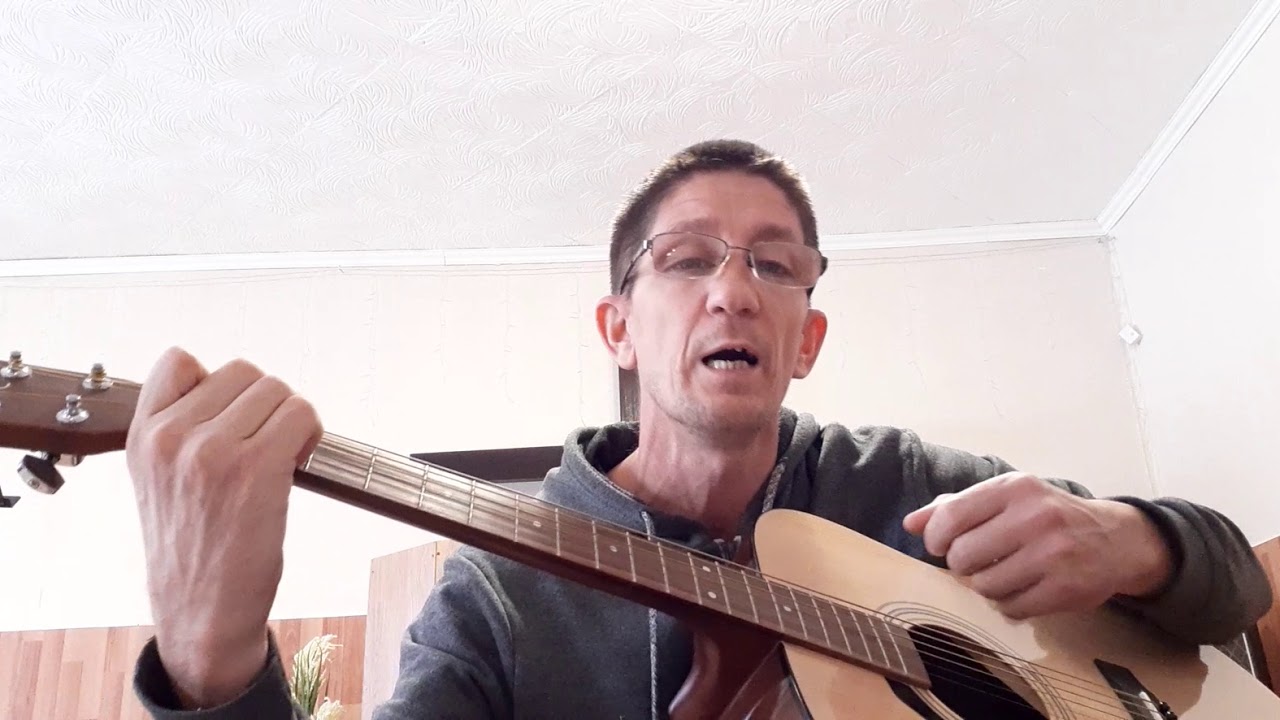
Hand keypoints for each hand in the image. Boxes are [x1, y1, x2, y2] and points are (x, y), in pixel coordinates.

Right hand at [127, 347, 321, 707]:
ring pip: (276, 390)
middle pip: (243, 372)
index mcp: (142, 437)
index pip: (178, 361)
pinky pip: (301, 414)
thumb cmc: (192, 550)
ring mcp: (213, 450)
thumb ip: (179, 430)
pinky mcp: (256, 467)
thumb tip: (230, 388)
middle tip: (263, 445)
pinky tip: (299, 461)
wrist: (201, 614)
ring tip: (279, 457)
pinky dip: (310, 432)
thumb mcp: (159, 481)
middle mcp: (172, 438)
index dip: (217, 385)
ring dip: (289, 419)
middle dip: (262, 405)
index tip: (230, 418)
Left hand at [902, 473, 1172, 619]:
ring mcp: (1053, 554)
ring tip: (1004, 574)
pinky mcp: (1067, 588)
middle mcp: (1035, 516)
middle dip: (962, 565)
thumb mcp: (1005, 498)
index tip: (940, 546)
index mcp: (1014, 488)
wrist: (1114, 538)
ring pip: (985, 586)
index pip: (951, 516)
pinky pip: (1012, 608)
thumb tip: (910, 524)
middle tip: (978, 561)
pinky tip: (1024, 589)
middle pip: (963, 556)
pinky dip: (1010, 604)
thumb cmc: (1046, 516)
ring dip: (986, 586)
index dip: (935, 538)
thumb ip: (956, 507)